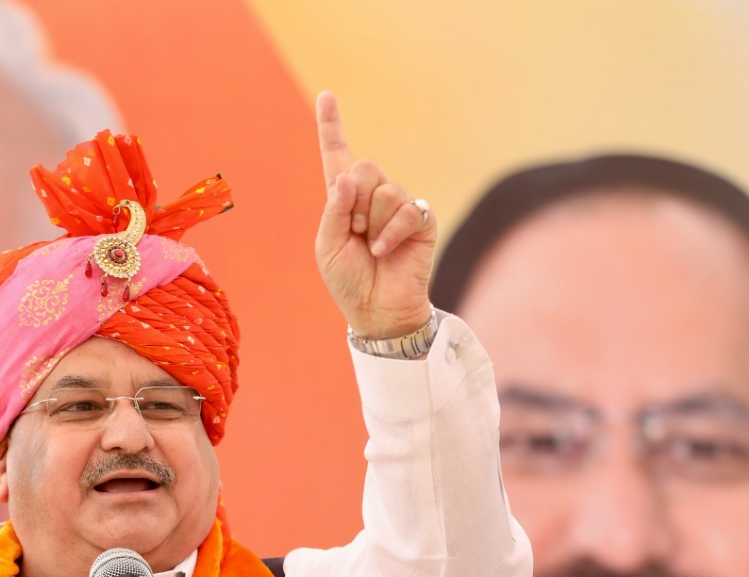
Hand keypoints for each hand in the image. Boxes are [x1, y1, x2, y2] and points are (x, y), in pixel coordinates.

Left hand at [314, 91, 436, 338]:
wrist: (376, 310)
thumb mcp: (327, 246)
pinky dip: (390, 232)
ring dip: (372, 223)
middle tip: (356, 234)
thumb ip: (334, 210)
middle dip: (355, 203)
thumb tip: (346, 177)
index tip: (327, 95)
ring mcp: (398, 206)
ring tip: (372, 247)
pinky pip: (405, 209)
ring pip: (384, 190)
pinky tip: (386, 251)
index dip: (332, 126)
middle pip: (364, 167)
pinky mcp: (421, 219)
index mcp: (344, 200)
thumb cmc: (348, 280)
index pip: (337, 155)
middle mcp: (372, 196)